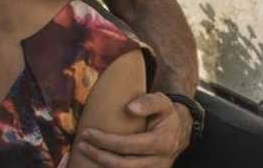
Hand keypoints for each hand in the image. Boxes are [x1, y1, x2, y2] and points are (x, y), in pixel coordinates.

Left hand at [74, 92, 191, 167]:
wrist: (181, 130)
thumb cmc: (166, 113)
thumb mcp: (162, 101)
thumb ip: (147, 102)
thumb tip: (130, 108)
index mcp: (162, 142)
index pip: (128, 145)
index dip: (105, 141)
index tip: (87, 133)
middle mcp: (160, 161)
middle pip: (124, 164)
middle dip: (99, 155)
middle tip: (81, 144)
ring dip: (103, 165)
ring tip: (86, 152)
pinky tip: (97, 161)